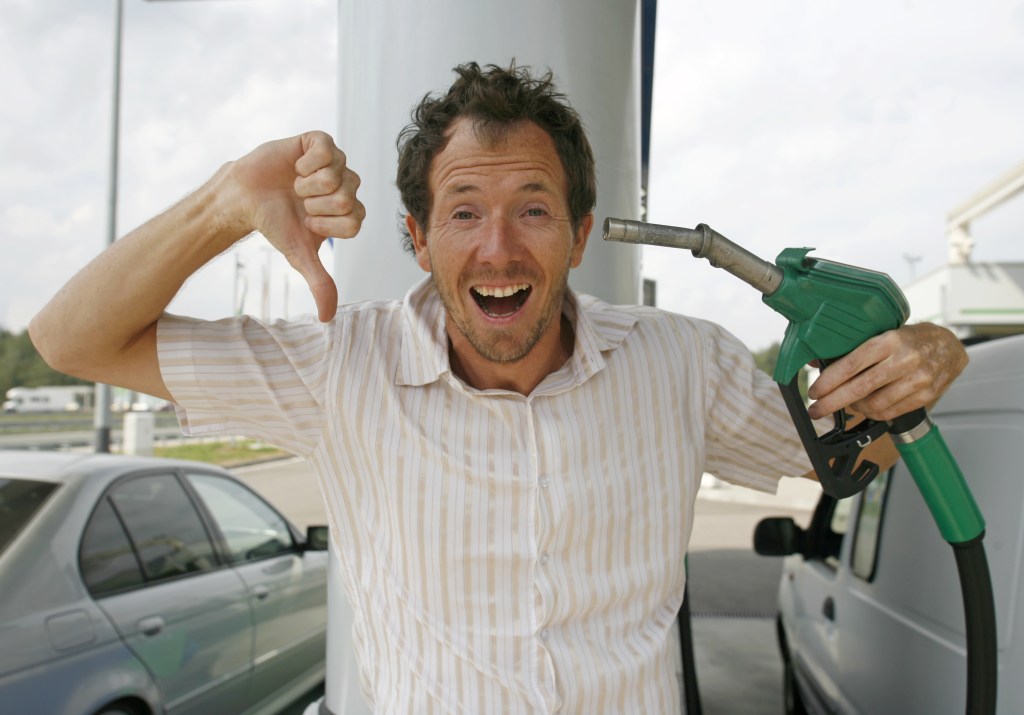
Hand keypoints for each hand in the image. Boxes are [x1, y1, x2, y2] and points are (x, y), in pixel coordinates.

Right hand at [231, 131, 364, 321]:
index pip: (354, 221)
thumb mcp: (300, 256)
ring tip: (295, 186)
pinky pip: (327, 150)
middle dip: (316, 205)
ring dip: (308, 185)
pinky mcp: (319, 142)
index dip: (326, 224)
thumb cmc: (275, 224)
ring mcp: (336, 163)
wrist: (244, 198)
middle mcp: (347, 186)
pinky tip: (296, 167)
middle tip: (300, 203)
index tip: (308, 221)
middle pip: (348, 198)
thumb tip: (328, 319)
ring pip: (337, 176)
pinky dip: (306, 163)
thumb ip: (320, 283)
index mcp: (349, 212)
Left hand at [806, 323, 967, 420]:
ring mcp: (918, 380)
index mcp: (889, 341)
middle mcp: (905, 360)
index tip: (814, 391)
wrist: (950, 346)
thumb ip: (851, 348)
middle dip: (832, 402)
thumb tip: (815, 360)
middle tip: (816, 410)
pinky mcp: (926, 396)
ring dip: (853, 408)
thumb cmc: (910, 339)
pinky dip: (872, 413)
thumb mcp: (882, 333)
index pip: (852, 364)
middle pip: (860, 388)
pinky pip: (889, 413)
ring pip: (874, 404)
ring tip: (845, 404)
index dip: (829, 381)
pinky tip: (864, 408)